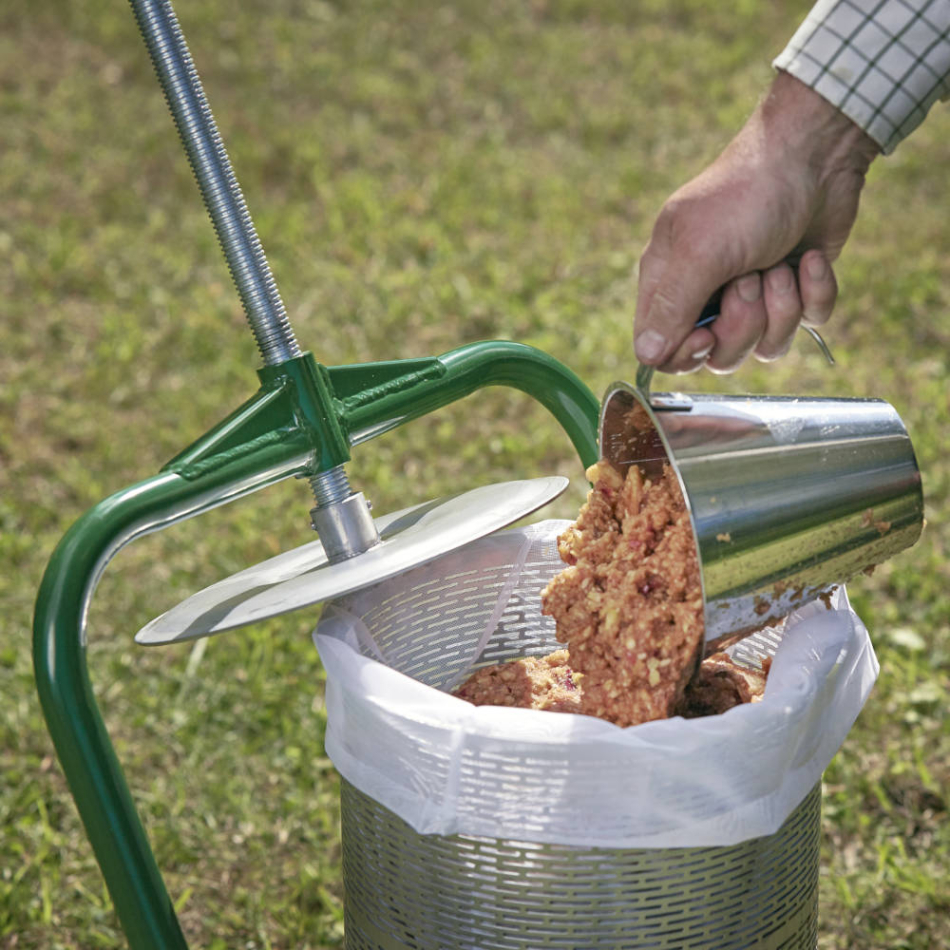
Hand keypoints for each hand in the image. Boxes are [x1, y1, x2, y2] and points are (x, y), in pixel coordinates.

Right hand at [634, 71, 880, 373]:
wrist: (816, 154)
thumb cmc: (746, 196)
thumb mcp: (699, 253)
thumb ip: (671, 308)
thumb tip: (644, 356)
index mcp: (670, 282)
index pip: (662, 350)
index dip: (685, 354)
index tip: (706, 333)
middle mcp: (707, 293)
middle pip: (717, 355)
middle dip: (742, 324)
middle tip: (751, 279)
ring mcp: (754, 293)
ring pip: (764, 346)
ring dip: (781, 307)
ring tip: (780, 264)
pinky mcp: (796, 287)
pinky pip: (806, 323)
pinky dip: (814, 292)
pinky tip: (810, 258)